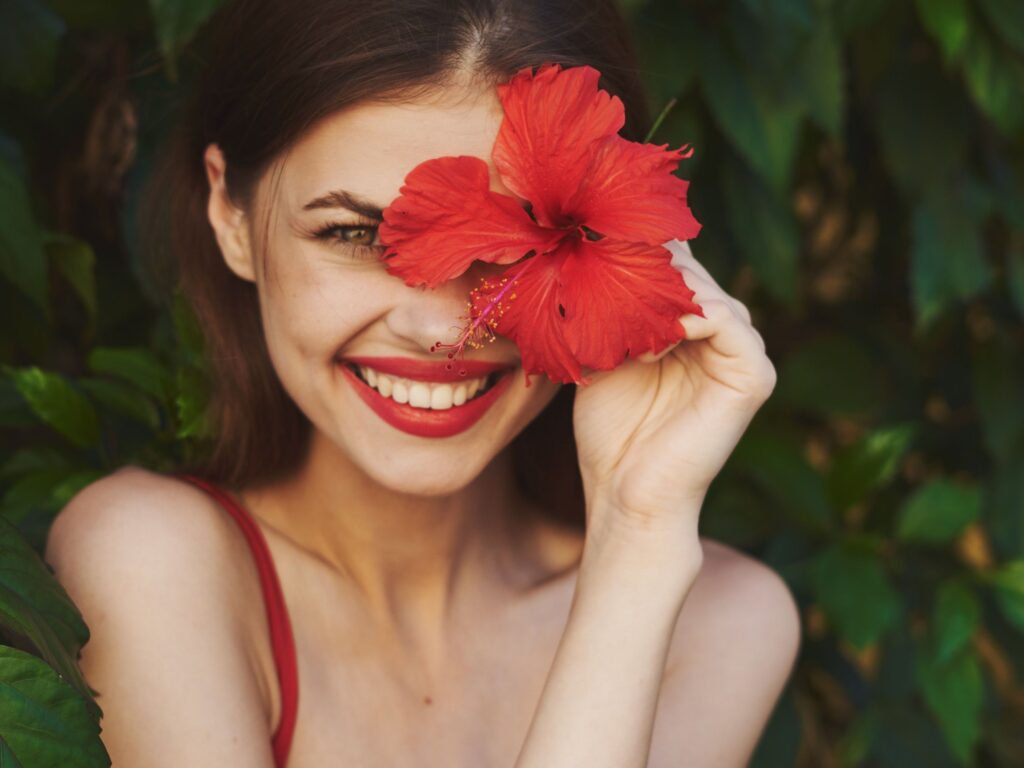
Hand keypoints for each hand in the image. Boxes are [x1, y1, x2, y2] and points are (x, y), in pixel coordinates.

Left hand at [572, 239, 776, 549]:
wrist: (625, 493)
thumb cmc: (611, 431)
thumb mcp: (604, 353)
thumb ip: (615, 308)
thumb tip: (595, 249)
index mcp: (693, 327)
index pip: (676, 266)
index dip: (638, 250)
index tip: (593, 243)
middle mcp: (724, 333)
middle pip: (691, 271)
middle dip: (645, 267)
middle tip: (601, 270)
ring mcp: (744, 353)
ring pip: (707, 290)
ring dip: (659, 294)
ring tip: (617, 311)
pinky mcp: (754, 375)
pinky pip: (727, 321)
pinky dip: (686, 319)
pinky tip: (648, 342)